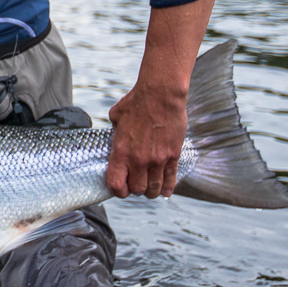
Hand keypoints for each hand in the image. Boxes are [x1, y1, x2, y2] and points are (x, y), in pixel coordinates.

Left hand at [107, 0, 218, 199]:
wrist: (161, 94)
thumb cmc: (136, 102)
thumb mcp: (116, 117)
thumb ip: (114, 132)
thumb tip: (115, 137)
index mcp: (121, 151)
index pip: (116, 184)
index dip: (117, 190)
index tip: (120, 188)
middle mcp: (139, 159)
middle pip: (137, 189)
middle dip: (135, 190)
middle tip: (136, 185)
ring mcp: (157, 159)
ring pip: (154, 188)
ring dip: (151, 192)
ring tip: (150, 189)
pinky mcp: (173, 154)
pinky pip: (171, 178)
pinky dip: (168, 188)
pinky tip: (165, 192)